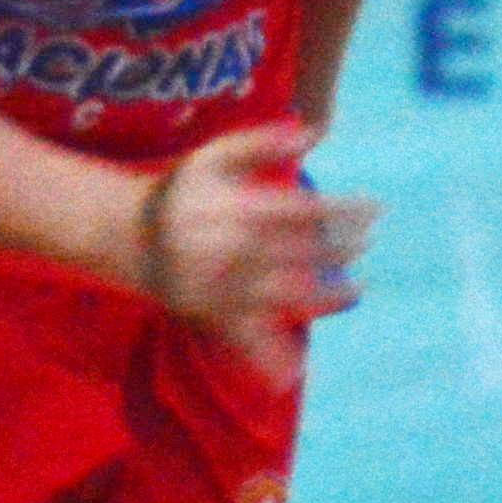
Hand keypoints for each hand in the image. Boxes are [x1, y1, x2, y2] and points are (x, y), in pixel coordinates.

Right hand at [132, 119, 369, 380]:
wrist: (125, 235)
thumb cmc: (181, 191)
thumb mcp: (214, 156)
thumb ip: (262, 143)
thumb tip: (315, 132)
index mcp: (235, 210)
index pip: (303, 212)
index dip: (343, 211)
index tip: (375, 208)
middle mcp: (232, 250)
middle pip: (300, 253)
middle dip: (340, 249)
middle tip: (369, 240)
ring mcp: (222, 288)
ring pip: (282, 297)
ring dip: (325, 296)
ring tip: (359, 290)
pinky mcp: (210, 315)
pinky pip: (242, 340)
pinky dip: (267, 358)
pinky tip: (295, 369)